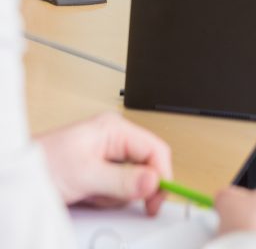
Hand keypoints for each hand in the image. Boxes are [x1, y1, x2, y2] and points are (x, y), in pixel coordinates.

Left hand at [38, 112, 171, 214]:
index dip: (161, 174)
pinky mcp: (100, 170)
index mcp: (115, 128)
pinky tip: (91, 195)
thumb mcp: (86, 174)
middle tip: (127, 201)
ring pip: (133, 180)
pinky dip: (108, 197)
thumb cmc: (43, 163)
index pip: (154, 149)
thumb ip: (122, 180)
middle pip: (146, 165)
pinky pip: (118, 188)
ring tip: (94, 193)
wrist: (19, 176)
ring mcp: (107, 155)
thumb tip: (153, 181)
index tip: (159, 197)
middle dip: (135, 186)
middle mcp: (114, 138)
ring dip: (117, 194)